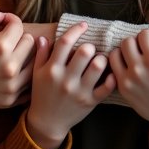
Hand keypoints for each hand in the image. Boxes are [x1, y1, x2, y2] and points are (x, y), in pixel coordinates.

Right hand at [0, 8, 34, 125]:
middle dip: (19, 37)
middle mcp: (10, 65)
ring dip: (26, 56)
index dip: (11, 20)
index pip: (18, 25)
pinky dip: (26, 75)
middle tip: (9, 39)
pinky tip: (16, 71)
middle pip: (30, 42)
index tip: (4, 23)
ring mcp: (13, 84)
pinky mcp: (12, 98)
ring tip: (14, 54)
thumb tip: (2, 15)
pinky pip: (30, 83)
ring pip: (34, 63)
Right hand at [25, 22, 113, 148]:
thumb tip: (44, 37)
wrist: (47, 122)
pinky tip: (109, 74)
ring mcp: (79, 91)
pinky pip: (106, 87)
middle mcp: (66, 79)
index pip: (65, 42)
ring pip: (98, 67)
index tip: (83, 25)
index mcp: (52, 69)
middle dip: (89, 45)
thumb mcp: (36, 73)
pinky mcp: (90, 102)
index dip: (76, 30)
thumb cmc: (41, 94)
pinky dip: (111, 78)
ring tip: (99, 60)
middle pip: (84, 52)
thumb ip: (41, 54)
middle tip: (90, 48)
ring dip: (101, 59)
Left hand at [107, 14, 148, 132]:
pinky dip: (118, 62)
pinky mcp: (122, 87)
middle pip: (128, 40)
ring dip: (125, 52)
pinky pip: (112, 65)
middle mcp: (139, 68)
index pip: (144, 34)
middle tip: (145, 53)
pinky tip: (128, 66)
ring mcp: (128, 78)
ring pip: (117, 51)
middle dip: (137, 43)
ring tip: (136, 59)